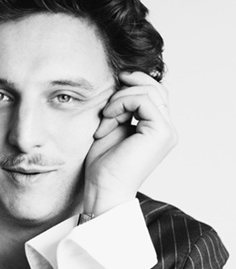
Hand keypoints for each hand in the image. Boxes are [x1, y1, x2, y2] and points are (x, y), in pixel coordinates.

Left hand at [84, 71, 177, 214]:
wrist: (103, 189)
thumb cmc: (103, 166)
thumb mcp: (113, 127)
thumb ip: (123, 107)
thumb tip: (124, 79)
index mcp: (157, 130)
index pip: (152, 93)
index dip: (129, 87)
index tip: (106, 101)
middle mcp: (166, 130)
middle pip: (155, 87)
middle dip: (126, 88)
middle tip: (105, 105)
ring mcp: (166, 131)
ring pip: (150, 90)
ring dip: (120, 98)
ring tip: (105, 117)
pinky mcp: (161, 132)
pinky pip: (144, 99)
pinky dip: (122, 102)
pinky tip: (108, 119)